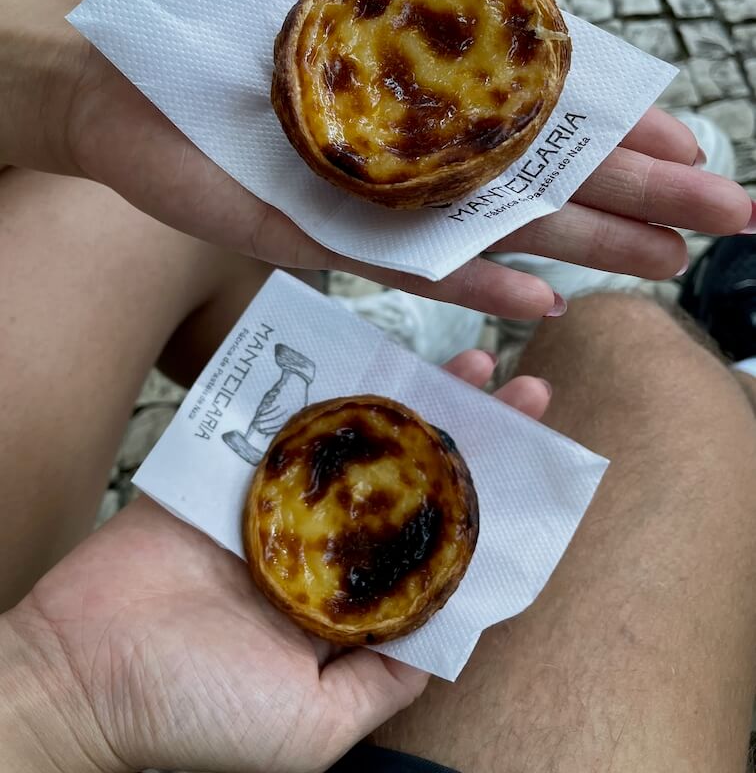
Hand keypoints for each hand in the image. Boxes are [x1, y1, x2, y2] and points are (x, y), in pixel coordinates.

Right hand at [0, 354, 549, 772]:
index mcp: (347, 604)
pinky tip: (370, 359)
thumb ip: (387, 679)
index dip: (483, 500)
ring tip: (464, 362)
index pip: (432, 543)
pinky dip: (318, 391)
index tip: (533, 460)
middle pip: (404, 477)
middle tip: (516, 387)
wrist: (85, 678)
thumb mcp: (316, 726)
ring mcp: (275, 501)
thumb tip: (452, 637)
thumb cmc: (199, 717)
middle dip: (464, 433)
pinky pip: (279, 421)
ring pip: (353, 440)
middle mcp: (320, 546)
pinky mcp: (228, 469)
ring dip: (407, 399)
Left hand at [1, 0, 750, 320]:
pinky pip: (417, 267)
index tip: (697, 145)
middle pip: (550, 177)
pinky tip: (547, 300)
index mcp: (429, 93)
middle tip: (728, 218)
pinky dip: (482, 283)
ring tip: (666, 263)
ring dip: (590, 245)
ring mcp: (384, 202)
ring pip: (506, 230)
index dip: (625, 128)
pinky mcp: (332, 237)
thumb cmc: (224, 28)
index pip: (550, 111)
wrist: (125, 83)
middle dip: (643, 195)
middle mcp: (422, 155)